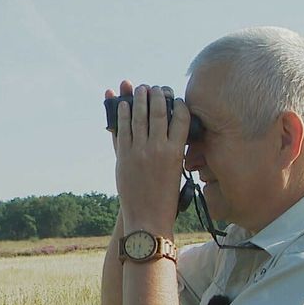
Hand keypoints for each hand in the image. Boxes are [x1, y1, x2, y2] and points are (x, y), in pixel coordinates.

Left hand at [111, 83, 188, 233]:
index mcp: (176, 153)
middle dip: (157, 95)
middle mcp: (158, 148)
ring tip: (140, 88)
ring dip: (139, 99)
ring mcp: (139, 151)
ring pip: (139, 116)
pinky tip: (123, 105)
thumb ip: (174, 152)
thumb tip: (172, 134)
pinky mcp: (124, 155)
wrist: (148, 217)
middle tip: (156, 87)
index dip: (179, 105)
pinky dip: (122, 114)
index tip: (177, 99)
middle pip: (159, 112)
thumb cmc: (167, 199)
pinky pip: (122, 128)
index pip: (181, 119)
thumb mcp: (177, 173)